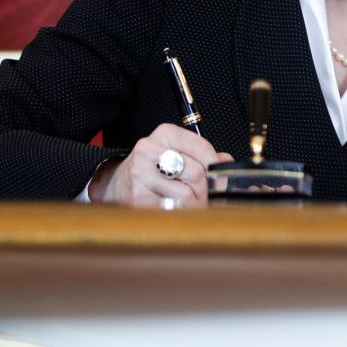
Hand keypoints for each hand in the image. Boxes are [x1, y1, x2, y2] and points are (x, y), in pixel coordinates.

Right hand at [90, 124, 233, 208]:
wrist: (119, 183)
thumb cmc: (155, 167)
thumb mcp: (178, 152)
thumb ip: (205, 156)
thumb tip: (227, 166)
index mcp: (165, 133)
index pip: (201, 146)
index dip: (216, 165)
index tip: (221, 176)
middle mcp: (150, 149)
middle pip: (196, 173)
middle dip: (207, 189)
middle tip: (208, 196)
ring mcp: (141, 173)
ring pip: (186, 194)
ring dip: (196, 204)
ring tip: (193, 204)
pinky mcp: (137, 196)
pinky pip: (172, 209)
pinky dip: (181, 213)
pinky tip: (176, 209)